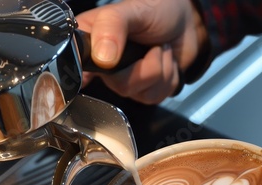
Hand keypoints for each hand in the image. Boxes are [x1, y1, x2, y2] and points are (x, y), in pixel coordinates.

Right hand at [75, 0, 207, 103]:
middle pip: (119, 85)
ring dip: (161, 70)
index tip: (111, 61)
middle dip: (146, 65)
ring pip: (140, 93)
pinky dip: (168, 78)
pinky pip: (155, 97)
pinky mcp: (143, 91)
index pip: (75, 69)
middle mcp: (103, 66)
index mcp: (90, 43)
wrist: (185, 21)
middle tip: (151, 45)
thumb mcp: (131, 10)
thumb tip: (102, 60)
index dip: (95, 69)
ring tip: (159, 50)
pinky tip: (165, 62)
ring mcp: (124, 80)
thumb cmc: (156, 10)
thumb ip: (112, 26)